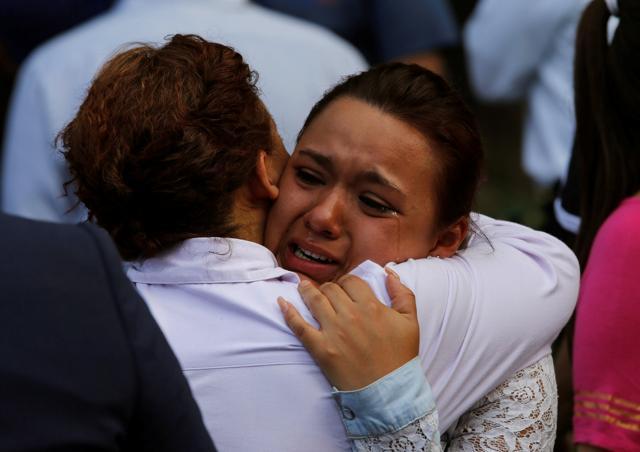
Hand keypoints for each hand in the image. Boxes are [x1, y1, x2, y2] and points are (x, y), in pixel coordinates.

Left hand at [277, 269, 418, 390]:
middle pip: (331, 289)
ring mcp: (333, 332)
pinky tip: (282, 302)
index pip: (351, 281)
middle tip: (329, 293)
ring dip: (306, 290)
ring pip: (314, 300)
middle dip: (329, 288)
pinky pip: (299, 326)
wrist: (389, 392)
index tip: (346, 288)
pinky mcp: (320, 349)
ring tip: (302, 286)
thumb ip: (402, 293)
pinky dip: (289, 312)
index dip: (347, 281)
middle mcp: (350, 316)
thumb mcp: (410, 322)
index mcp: (371, 307)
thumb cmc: (401, 357)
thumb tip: (389, 273)